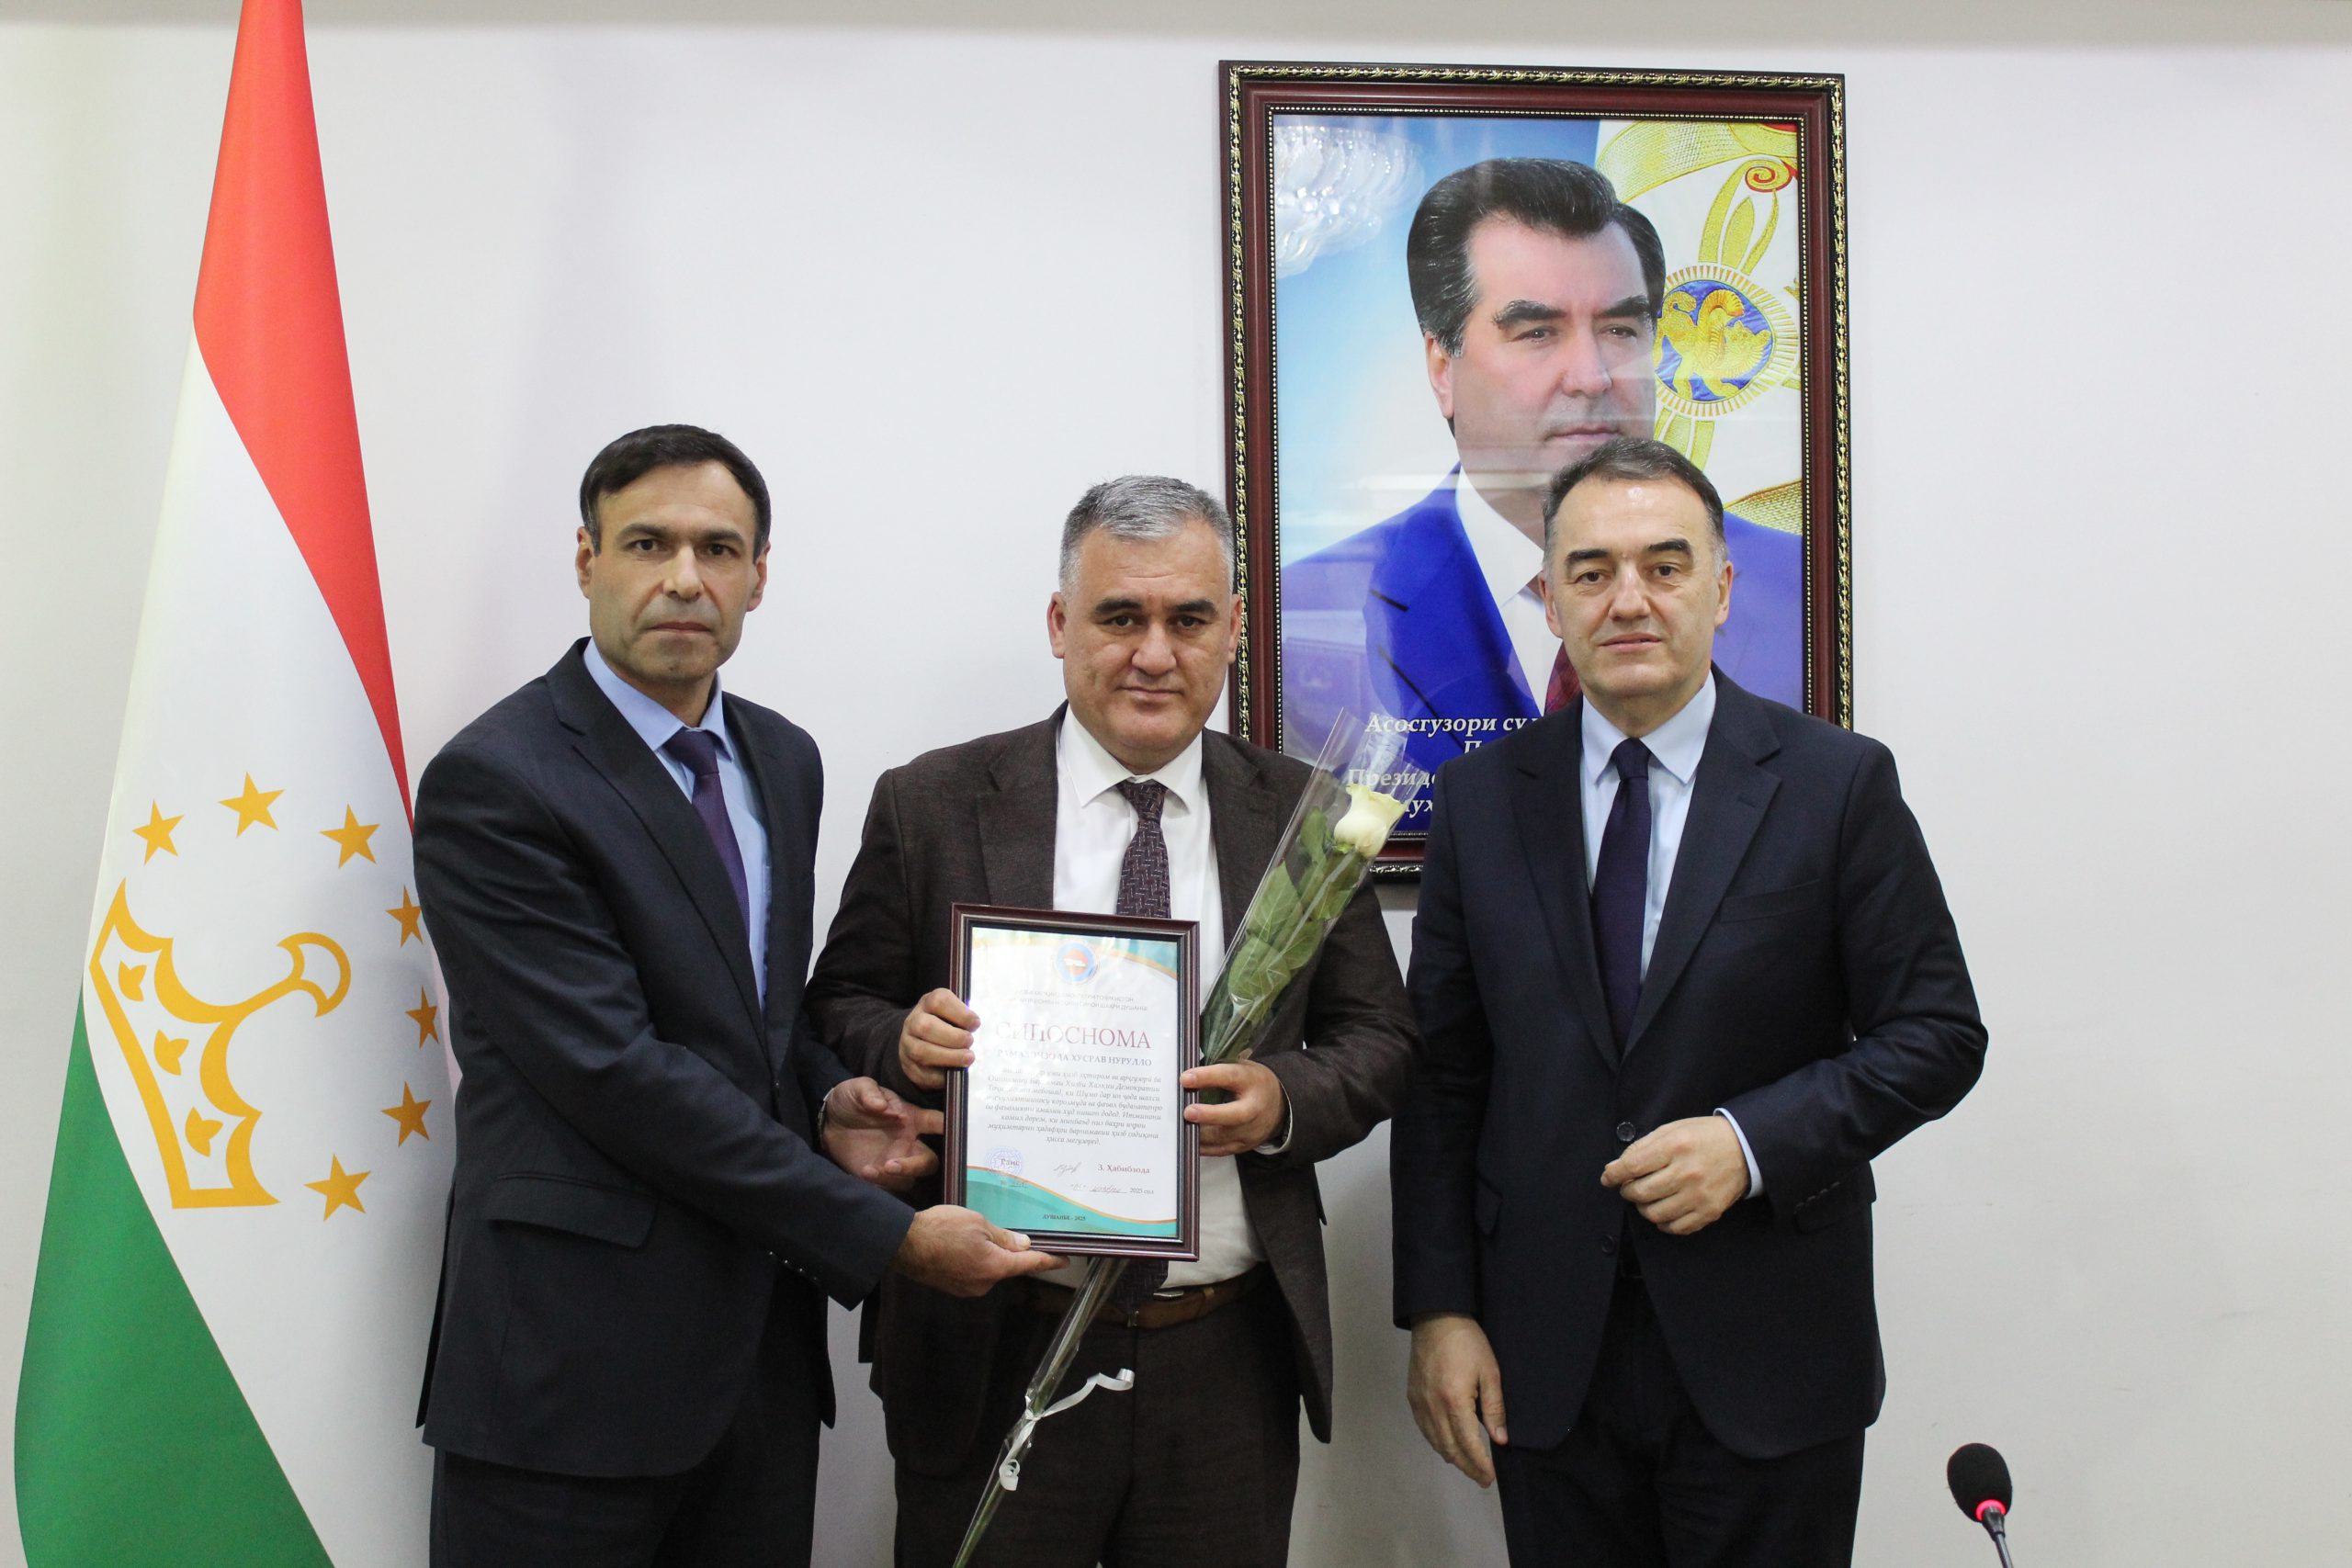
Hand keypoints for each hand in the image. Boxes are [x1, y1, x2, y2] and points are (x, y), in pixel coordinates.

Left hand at [821, 1077, 940, 1190]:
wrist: (827, 1121)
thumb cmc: (850, 1100)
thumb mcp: (857, 1088)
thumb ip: (870, 1093)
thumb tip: (882, 1106)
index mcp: (911, 1119)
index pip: (938, 1123)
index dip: (949, 1127)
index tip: (947, 1132)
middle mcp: (908, 1142)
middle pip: (931, 1162)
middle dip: (916, 1166)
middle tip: (891, 1164)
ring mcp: (895, 1161)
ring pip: (911, 1179)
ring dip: (894, 1178)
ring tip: (869, 1170)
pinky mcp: (879, 1176)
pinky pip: (890, 1188)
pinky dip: (881, 1185)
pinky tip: (864, 1172)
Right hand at [893, 1205, 1063, 1296]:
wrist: (904, 1244)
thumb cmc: (941, 1229)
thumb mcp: (978, 1223)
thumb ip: (1003, 1237)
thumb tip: (1023, 1245)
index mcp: (995, 1267)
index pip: (1030, 1264)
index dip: (1049, 1261)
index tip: (1064, 1260)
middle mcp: (984, 1283)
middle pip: (1007, 1267)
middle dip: (1008, 1251)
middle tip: (996, 1231)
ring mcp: (967, 1288)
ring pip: (989, 1269)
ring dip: (988, 1254)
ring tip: (968, 1234)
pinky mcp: (953, 1287)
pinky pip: (973, 1273)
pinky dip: (973, 1260)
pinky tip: (959, 1245)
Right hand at [898, 988, 976, 1090]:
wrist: (920, 1042)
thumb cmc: (945, 1025)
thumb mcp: (953, 1014)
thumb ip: (965, 1018)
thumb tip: (981, 1029)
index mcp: (927, 1003)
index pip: (939, 1001)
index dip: (960, 1013)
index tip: (976, 1024)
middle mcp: (913, 1022)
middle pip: (925, 1026)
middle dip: (953, 1037)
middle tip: (970, 1042)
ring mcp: (907, 1044)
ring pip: (921, 1051)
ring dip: (948, 1057)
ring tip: (968, 1058)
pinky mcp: (909, 1066)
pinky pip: (922, 1073)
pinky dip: (940, 1075)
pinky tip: (955, 1073)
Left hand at [1180, 1060, 1286, 1155]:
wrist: (1280, 1106)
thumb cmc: (1253, 1083)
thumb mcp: (1242, 1068)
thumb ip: (1219, 1069)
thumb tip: (1187, 1074)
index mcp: (1251, 1081)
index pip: (1229, 1076)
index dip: (1207, 1077)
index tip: (1185, 1078)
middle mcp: (1254, 1107)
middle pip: (1234, 1115)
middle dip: (1210, 1115)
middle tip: (1188, 1112)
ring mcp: (1251, 1130)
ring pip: (1224, 1137)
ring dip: (1200, 1133)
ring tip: (1181, 1127)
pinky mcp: (1243, 1145)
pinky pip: (1220, 1150)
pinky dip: (1203, 1147)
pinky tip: (1189, 1139)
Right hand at [1407, 1313, 1506, 1486]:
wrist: (1436, 1318)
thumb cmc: (1467, 1342)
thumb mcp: (1490, 1372)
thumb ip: (1494, 1408)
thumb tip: (1500, 1440)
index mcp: (1454, 1401)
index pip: (1468, 1444)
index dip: (1480, 1464)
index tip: (1489, 1477)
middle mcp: (1433, 1407)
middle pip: (1450, 1449)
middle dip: (1467, 1467)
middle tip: (1482, 1478)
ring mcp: (1419, 1403)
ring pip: (1435, 1442)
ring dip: (1452, 1457)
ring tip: (1468, 1465)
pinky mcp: (1412, 1397)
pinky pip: (1424, 1429)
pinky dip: (1437, 1442)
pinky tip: (1447, 1445)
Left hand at [1601, 1114, 1749, 1235]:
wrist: (1745, 1149)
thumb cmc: (1704, 1137)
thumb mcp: (1672, 1129)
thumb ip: (1642, 1147)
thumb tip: (1615, 1168)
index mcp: (1676, 1147)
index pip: (1633, 1166)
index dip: (1614, 1174)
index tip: (1608, 1177)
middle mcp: (1687, 1173)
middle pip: (1640, 1193)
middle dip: (1627, 1191)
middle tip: (1630, 1186)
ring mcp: (1699, 1195)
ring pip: (1654, 1213)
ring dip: (1643, 1207)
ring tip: (1648, 1197)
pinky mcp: (1709, 1212)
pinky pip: (1675, 1227)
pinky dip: (1663, 1222)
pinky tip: (1664, 1209)